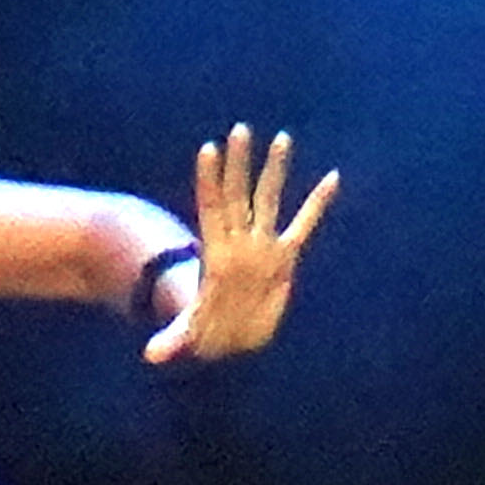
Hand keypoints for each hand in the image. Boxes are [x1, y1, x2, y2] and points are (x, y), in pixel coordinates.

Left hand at [146, 124, 337, 362]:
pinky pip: (305, 225)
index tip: (208, 149)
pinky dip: (318, 203)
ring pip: (271, 200)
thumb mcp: (189, 333)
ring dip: (276, 170)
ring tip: (282, 137)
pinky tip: (332, 177)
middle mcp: (241, 241)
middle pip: (239, 194)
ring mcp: (263, 245)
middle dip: (240, 164)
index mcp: (217, 252)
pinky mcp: (285, 257)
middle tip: (241, 128)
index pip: (211, 206)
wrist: (228, 336)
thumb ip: (174, 338)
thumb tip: (152, 356)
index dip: (209, 180)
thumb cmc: (205, 332)